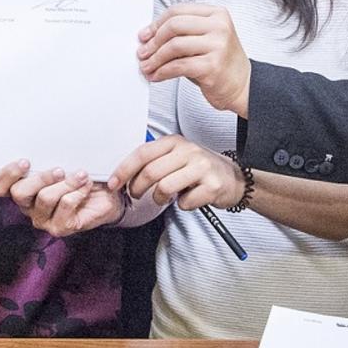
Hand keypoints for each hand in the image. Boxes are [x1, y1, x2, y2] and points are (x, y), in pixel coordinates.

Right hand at [0, 160, 127, 235]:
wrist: (106, 196)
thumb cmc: (79, 175)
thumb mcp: (62, 161)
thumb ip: (47, 156)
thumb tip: (42, 137)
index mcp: (22, 188)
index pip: (0, 186)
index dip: (6, 174)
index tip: (24, 161)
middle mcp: (28, 205)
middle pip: (19, 193)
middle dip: (39, 178)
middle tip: (59, 169)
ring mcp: (43, 219)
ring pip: (44, 198)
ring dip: (66, 183)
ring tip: (82, 175)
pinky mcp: (60, 228)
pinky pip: (65, 206)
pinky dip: (78, 192)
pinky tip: (86, 186)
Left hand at [110, 135, 243, 209]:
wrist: (233, 178)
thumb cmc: (199, 169)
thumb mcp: (176, 157)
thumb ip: (154, 160)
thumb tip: (124, 172)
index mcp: (175, 142)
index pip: (142, 153)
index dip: (124, 170)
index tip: (114, 183)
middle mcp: (189, 151)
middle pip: (151, 172)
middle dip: (137, 188)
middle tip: (135, 195)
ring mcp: (202, 168)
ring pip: (164, 187)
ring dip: (158, 199)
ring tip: (163, 198)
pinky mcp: (212, 186)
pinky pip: (184, 202)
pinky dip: (181, 205)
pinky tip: (187, 199)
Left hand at [137, 3, 251, 117]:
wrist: (242, 85)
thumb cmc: (219, 62)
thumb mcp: (204, 39)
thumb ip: (181, 33)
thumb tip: (147, 37)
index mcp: (216, 13)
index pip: (178, 11)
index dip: (156, 23)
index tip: (144, 35)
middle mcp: (219, 26)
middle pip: (174, 25)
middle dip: (153, 41)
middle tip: (143, 52)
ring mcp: (218, 45)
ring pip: (174, 46)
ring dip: (155, 58)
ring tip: (147, 67)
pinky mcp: (212, 66)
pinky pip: (178, 66)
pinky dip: (163, 72)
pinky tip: (156, 76)